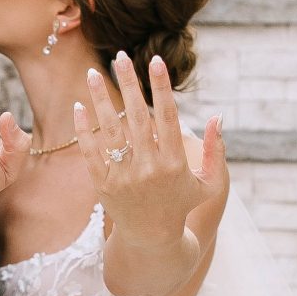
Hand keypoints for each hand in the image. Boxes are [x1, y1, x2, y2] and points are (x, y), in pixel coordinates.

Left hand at [74, 54, 228, 254]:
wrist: (151, 240)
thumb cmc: (181, 205)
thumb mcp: (208, 183)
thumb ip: (216, 151)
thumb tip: (217, 117)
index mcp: (174, 163)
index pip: (168, 117)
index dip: (162, 87)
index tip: (155, 61)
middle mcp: (148, 168)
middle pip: (137, 117)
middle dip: (128, 83)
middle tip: (121, 56)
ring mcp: (123, 177)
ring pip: (109, 131)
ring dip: (99, 100)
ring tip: (90, 73)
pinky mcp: (103, 185)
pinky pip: (90, 152)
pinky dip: (84, 129)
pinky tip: (79, 106)